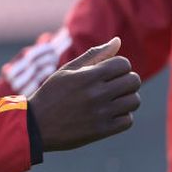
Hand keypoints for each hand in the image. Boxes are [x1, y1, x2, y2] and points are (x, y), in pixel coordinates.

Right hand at [26, 37, 140, 151]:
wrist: (36, 125)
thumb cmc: (52, 93)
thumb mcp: (68, 70)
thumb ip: (94, 55)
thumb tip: (118, 40)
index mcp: (88, 76)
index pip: (124, 64)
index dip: (120, 66)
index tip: (111, 72)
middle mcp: (97, 94)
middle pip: (133, 81)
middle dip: (127, 81)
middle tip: (115, 86)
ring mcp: (100, 113)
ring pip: (134, 101)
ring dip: (127, 99)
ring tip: (113, 100)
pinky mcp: (101, 130)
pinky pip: (128, 121)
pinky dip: (123, 117)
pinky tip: (110, 114)